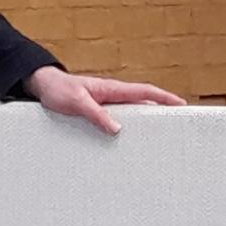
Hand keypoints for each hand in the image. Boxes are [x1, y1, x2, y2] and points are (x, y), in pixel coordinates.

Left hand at [24, 67, 185, 136]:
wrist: (43, 86)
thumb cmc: (58, 90)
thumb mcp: (77, 103)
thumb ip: (97, 114)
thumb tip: (118, 129)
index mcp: (112, 89)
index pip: (145, 92)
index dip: (165, 98)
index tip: (182, 105)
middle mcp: (113, 95)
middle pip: (144, 103)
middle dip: (162, 111)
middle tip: (179, 125)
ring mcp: (107, 103)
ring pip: (133, 111)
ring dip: (146, 120)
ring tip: (160, 137)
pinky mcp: (99, 110)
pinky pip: (119, 117)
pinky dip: (129, 125)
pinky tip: (130, 138)